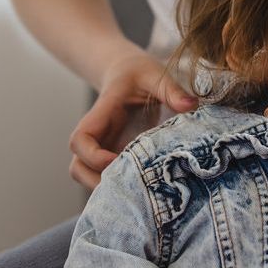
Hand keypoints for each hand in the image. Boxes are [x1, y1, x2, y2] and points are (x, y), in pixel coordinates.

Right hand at [69, 50, 197, 189]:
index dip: (93, 156)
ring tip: (140, 192)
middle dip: (98, 181)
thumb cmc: (138, 74)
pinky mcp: (112, 158)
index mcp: (100, 115)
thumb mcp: (154, 75)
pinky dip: (119, 189)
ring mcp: (102, 150)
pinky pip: (106, 179)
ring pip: (87, 178)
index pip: (80, 140)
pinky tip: (145, 192)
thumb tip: (190, 106)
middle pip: (78, 167)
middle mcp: (96, 137)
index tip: (116, 161)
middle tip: (133, 187)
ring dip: (107, 189)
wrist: (128, 74)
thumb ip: (170, 89)